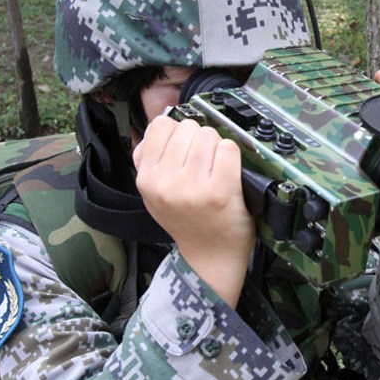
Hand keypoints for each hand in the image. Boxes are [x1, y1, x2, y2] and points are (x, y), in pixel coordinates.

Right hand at [133, 116, 254, 306]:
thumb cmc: (186, 219)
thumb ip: (149, 159)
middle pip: (188, 128)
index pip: (160, 126)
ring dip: (217, 146)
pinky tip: (229, 172)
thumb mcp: (153, 193)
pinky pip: (228, 148)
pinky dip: (233, 155)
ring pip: (209, 135)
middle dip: (199, 139)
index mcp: (146, 179)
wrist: (210, 257)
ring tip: (216, 168)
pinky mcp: (221, 192)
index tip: (185, 148)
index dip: (177, 132)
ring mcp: (194, 188)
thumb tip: (162, 122)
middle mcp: (166, 183)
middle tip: (204, 163)